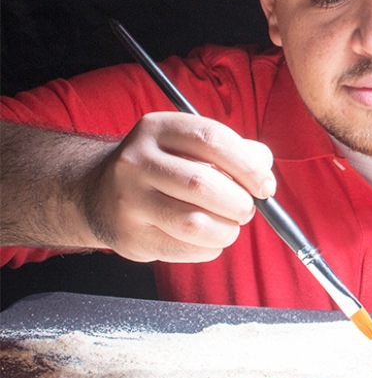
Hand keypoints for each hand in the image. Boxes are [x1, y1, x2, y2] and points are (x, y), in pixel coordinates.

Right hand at [82, 112, 274, 262]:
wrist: (100, 194)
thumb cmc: (165, 167)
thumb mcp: (190, 145)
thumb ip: (233, 150)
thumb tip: (263, 170)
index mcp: (157, 128)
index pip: (212, 139)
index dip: (248, 165)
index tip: (265, 186)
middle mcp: (136, 161)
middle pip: (203, 184)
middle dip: (239, 203)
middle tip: (247, 209)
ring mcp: (128, 200)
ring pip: (194, 223)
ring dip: (227, 230)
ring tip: (230, 225)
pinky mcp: (129, 236)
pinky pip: (184, 249)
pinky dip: (210, 247)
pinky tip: (210, 238)